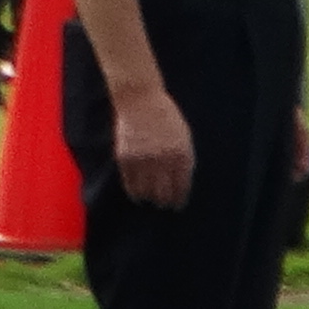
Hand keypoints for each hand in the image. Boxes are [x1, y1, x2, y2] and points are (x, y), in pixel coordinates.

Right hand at [112, 78, 196, 210]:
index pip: (181, 184)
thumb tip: (182, 178)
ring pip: (146, 190)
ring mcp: (142, 159)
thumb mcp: (183, 135)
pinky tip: (137, 197)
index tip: (178, 205)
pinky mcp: (125, 158)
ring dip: (150, 198)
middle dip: (165, 201)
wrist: (140, 101)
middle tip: (165, 207)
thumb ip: (184, 156)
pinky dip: (134, 192)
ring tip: (151, 202)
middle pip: (164, 191)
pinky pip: (129, 182)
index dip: (180, 197)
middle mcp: (162, 159)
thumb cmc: (166, 116)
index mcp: (181, 153)